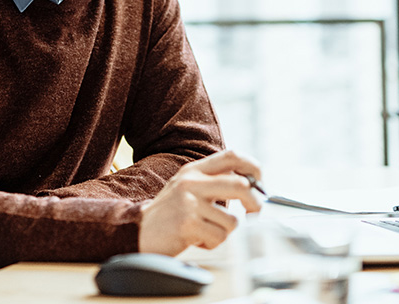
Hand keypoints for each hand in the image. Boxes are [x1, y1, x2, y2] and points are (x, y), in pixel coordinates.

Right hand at [138, 150, 262, 255]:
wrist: (138, 231)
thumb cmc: (169, 215)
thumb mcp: (188, 189)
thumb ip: (214, 183)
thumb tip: (252, 188)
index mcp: (194, 170)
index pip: (232, 156)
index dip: (253, 168)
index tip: (260, 184)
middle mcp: (192, 181)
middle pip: (241, 184)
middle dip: (255, 203)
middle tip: (253, 213)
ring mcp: (189, 202)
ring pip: (232, 220)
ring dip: (224, 232)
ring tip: (206, 231)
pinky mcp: (188, 223)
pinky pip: (219, 237)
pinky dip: (212, 243)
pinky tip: (196, 239)